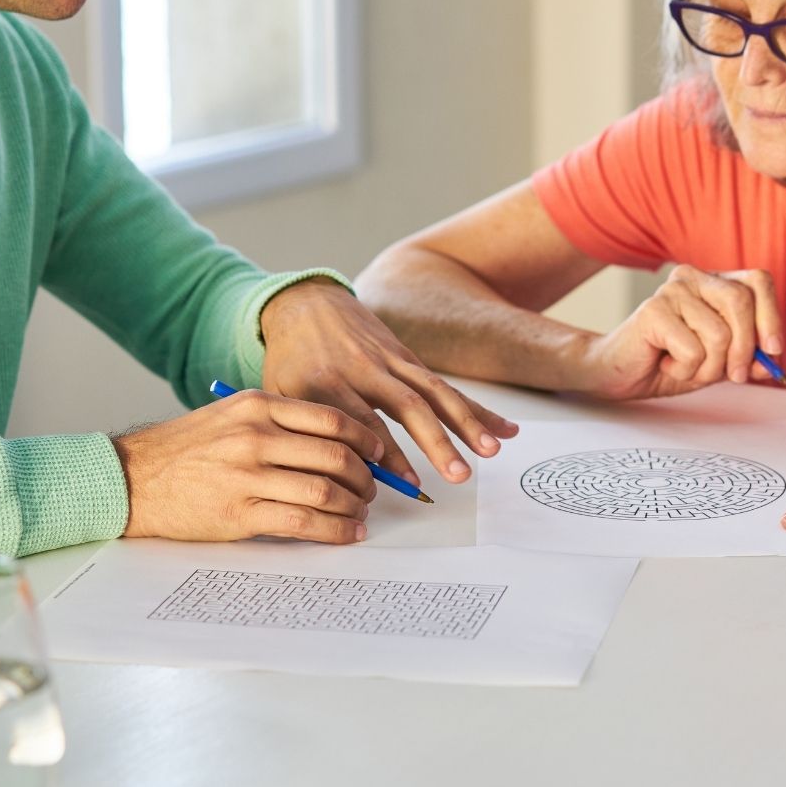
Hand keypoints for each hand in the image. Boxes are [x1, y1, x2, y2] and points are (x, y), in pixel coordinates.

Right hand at [112, 388, 381, 543]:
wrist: (134, 478)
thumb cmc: (187, 448)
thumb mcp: (232, 415)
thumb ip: (279, 422)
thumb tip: (337, 443)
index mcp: (258, 405)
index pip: (331, 418)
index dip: (365, 438)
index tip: (379, 453)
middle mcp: (256, 436)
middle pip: (335, 455)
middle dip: (366, 477)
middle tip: (373, 489)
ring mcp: (248, 475)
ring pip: (324, 490)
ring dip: (353, 506)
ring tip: (361, 513)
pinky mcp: (240, 513)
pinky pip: (302, 522)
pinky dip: (334, 530)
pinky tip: (346, 533)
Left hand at [260, 279, 517, 486]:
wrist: (304, 303)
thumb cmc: (288, 361)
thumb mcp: (281, 394)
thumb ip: (306, 431)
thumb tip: (336, 480)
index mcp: (326, 381)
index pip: (360, 421)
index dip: (386, 452)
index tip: (407, 482)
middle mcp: (364, 368)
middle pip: (406, 406)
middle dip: (436, 441)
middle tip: (458, 475)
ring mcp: (390, 361)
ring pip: (433, 392)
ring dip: (466, 422)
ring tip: (490, 451)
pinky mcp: (408, 358)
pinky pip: (445, 386)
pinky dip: (475, 409)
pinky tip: (504, 429)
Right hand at [579, 265, 783, 399]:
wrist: (621, 373)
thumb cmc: (670, 362)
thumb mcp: (719, 363)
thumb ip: (747, 359)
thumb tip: (772, 362)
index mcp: (714, 282)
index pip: (758, 281)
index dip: (771, 316)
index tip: (773, 351)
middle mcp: (693, 277)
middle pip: (741, 302)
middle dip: (745, 349)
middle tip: (733, 376)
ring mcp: (671, 291)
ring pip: (720, 334)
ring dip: (709, 367)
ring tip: (687, 367)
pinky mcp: (653, 311)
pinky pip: (693, 350)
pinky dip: (686, 370)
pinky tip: (667, 364)